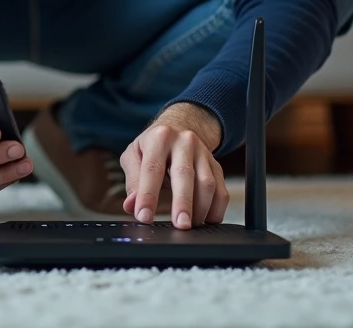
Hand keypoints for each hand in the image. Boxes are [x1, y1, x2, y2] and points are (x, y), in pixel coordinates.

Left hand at [120, 102, 229, 229]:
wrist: (181, 125)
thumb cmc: (153, 145)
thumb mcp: (134, 155)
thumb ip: (132, 181)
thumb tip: (131, 205)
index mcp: (159, 138)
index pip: (152, 168)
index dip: (147, 194)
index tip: (144, 216)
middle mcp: (184, 142)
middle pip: (184, 174)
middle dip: (183, 203)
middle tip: (180, 226)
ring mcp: (203, 153)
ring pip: (207, 183)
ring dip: (200, 209)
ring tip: (189, 225)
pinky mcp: (217, 165)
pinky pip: (221, 190)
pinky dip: (216, 209)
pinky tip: (205, 220)